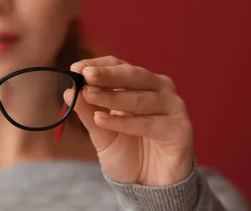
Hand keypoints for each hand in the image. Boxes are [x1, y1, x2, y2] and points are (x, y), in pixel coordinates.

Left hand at [65, 56, 193, 186]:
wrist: (148, 186)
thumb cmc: (126, 152)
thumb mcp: (100, 131)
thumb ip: (87, 111)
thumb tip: (69, 90)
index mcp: (139, 83)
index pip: (118, 66)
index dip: (98, 65)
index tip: (76, 68)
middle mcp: (159, 89)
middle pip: (132, 75)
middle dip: (107, 75)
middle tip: (85, 75)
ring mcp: (173, 107)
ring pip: (139, 98)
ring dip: (112, 98)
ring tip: (88, 96)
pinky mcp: (181, 129)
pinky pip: (150, 123)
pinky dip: (125, 122)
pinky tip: (102, 121)